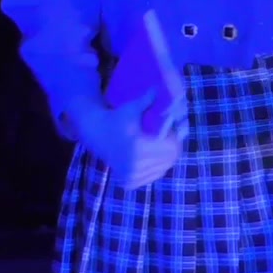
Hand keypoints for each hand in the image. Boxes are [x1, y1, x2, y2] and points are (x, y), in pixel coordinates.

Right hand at [71, 92, 186, 189]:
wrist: (96, 135)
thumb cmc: (116, 118)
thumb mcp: (132, 108)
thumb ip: (149, 100)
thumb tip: (161, 89)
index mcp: (137, 147)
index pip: (172, 148)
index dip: (175, 137)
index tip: (170, 129)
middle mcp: (134, 165)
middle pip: (170, 159)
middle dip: (172, 147)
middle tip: (167, 137)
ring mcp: (131, 177)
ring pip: (163, 169)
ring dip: (165, 157)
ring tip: (158, 145)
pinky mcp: (129, 183)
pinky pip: (153, 176)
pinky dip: (156, 167)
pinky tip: (151, 156)